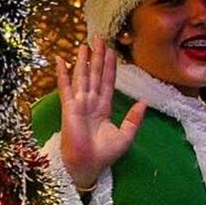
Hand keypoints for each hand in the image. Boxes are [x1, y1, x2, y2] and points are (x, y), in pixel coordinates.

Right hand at [57, 40, 146, 190]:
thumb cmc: (104, 154)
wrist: (89, 166)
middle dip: (97, 57)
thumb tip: (144, 101)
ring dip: (83, 61)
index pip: (108, 82)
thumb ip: (134, 118)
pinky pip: (66, 87)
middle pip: (95, 75)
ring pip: (82, 77)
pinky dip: (63, 73)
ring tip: (84, 44)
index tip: (111, 50)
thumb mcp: (125, 135)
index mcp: (104, 107)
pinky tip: (61, 60)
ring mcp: (79, 104)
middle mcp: (91, 102)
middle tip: (99, 38)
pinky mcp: (69, 108)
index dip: (110, 66)